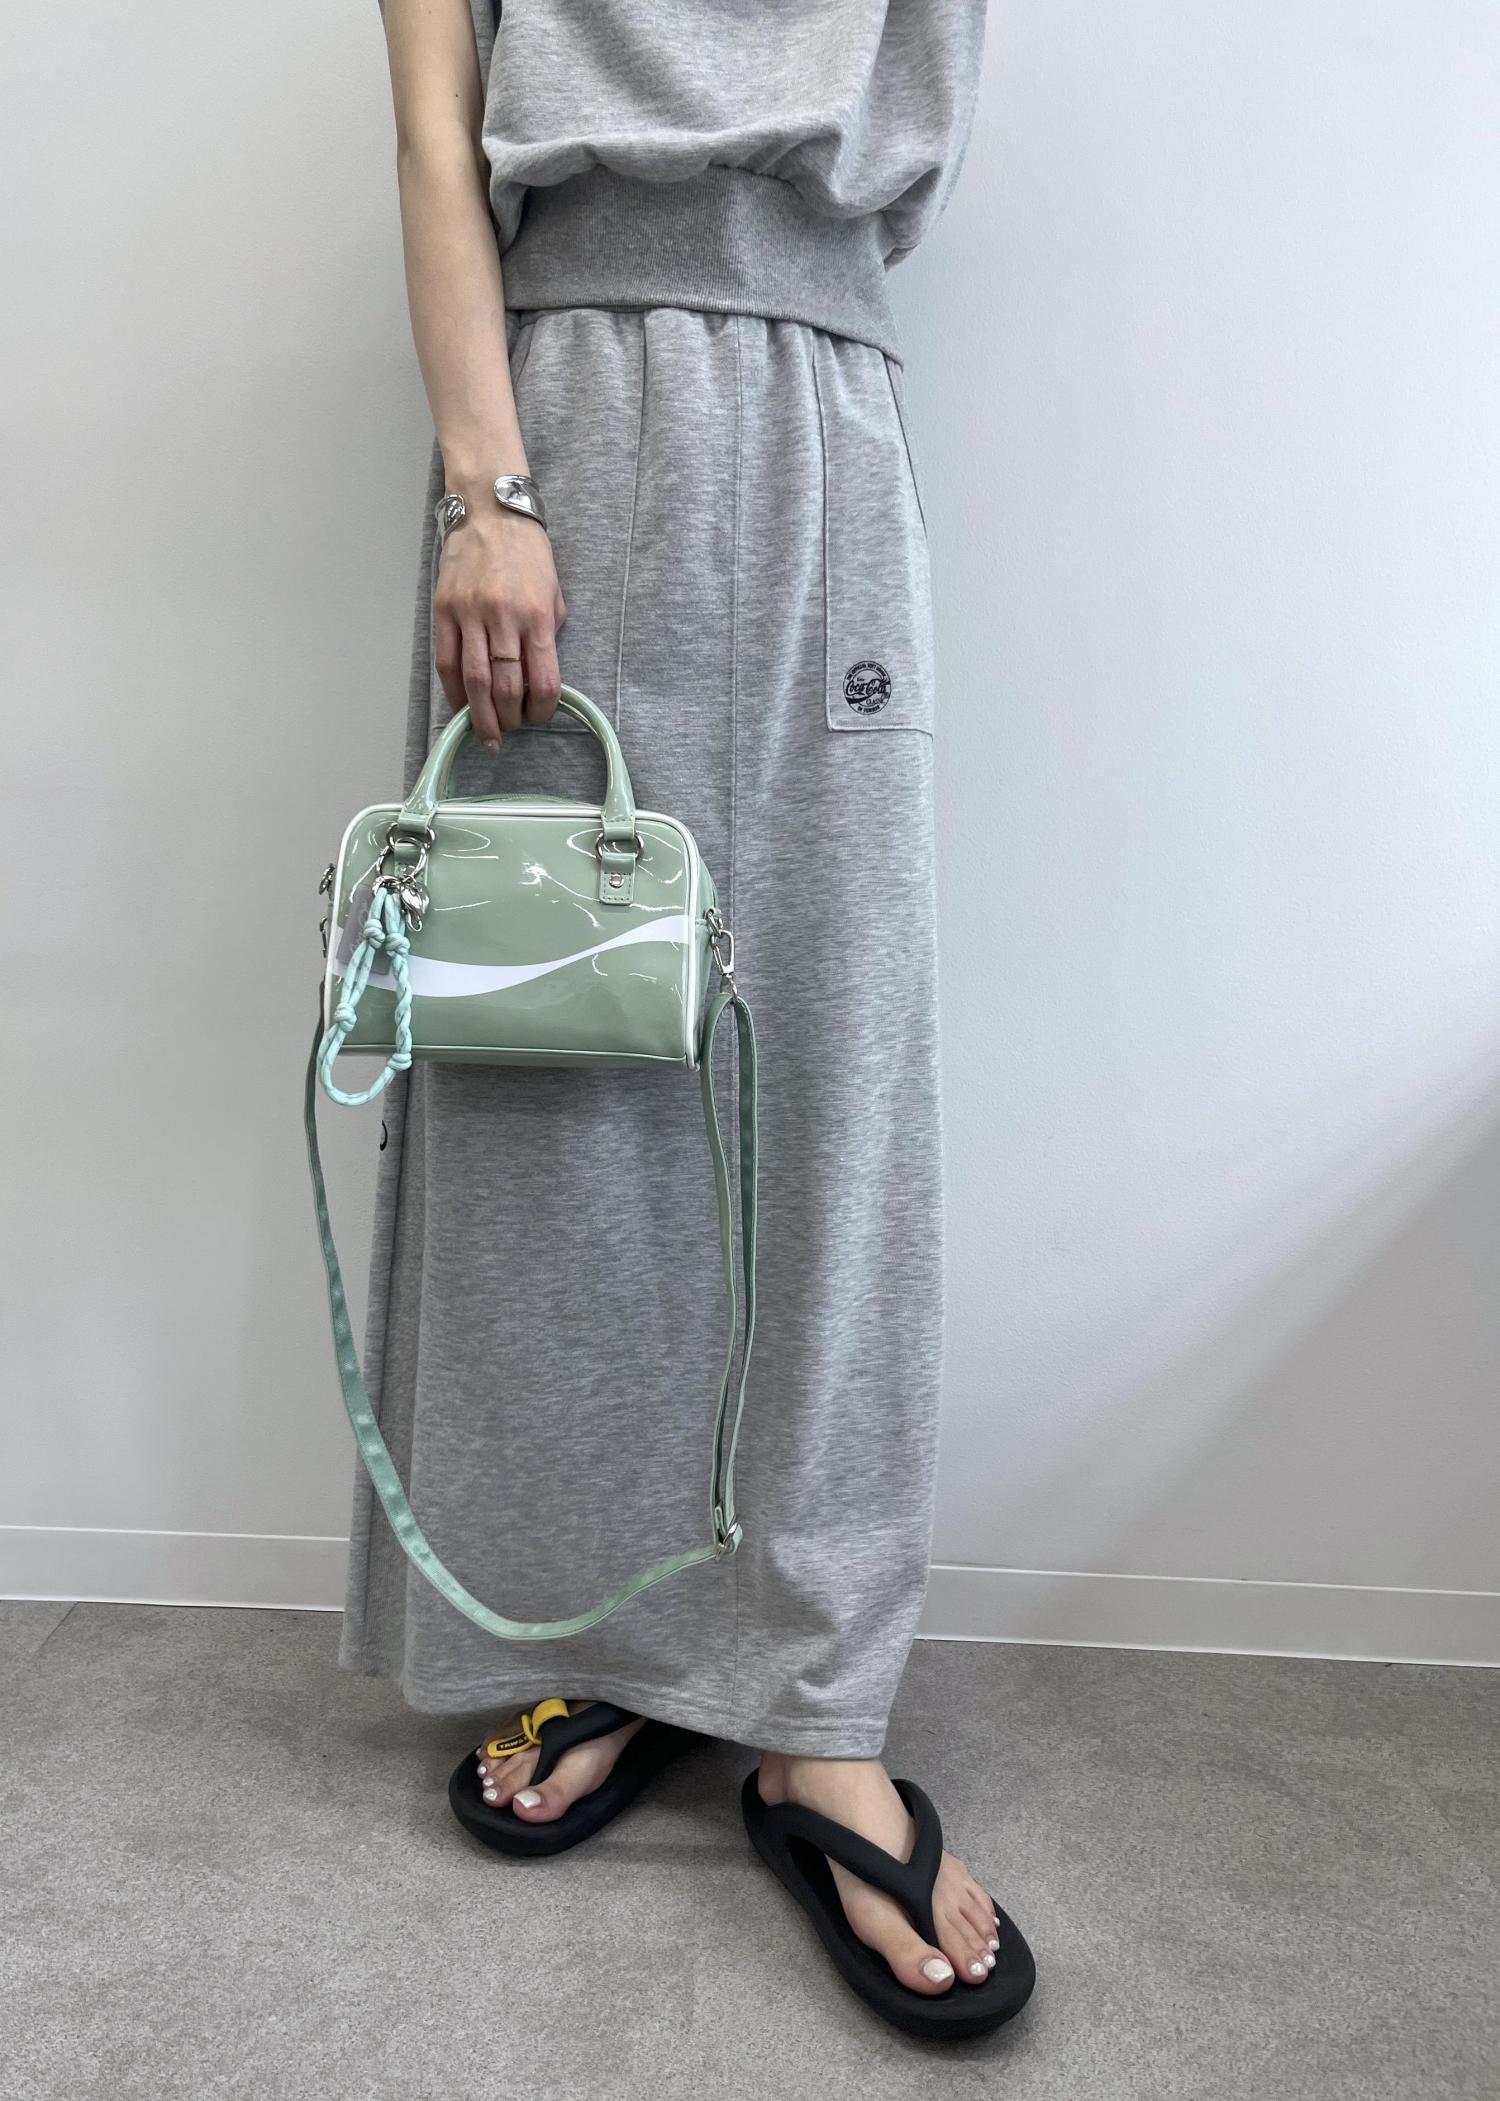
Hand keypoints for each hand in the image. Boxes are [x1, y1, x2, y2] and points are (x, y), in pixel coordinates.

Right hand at [432, 506, 566, 749]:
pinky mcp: (444, 610)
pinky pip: (446, 661)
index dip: (542, 709)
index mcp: (537, 616)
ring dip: (481, 715)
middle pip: (506, 687)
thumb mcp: (553, 592)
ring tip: (487, 735)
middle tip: (510, 733)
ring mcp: (470, 614)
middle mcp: (504, 618)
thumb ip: (548, 632)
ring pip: (475, 680)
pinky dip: (453, 691)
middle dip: (510, 719)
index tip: (538, 717)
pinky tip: (461, 706)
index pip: (544, 679)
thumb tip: (538, 675)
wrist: (490, 511)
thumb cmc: (527, 552)